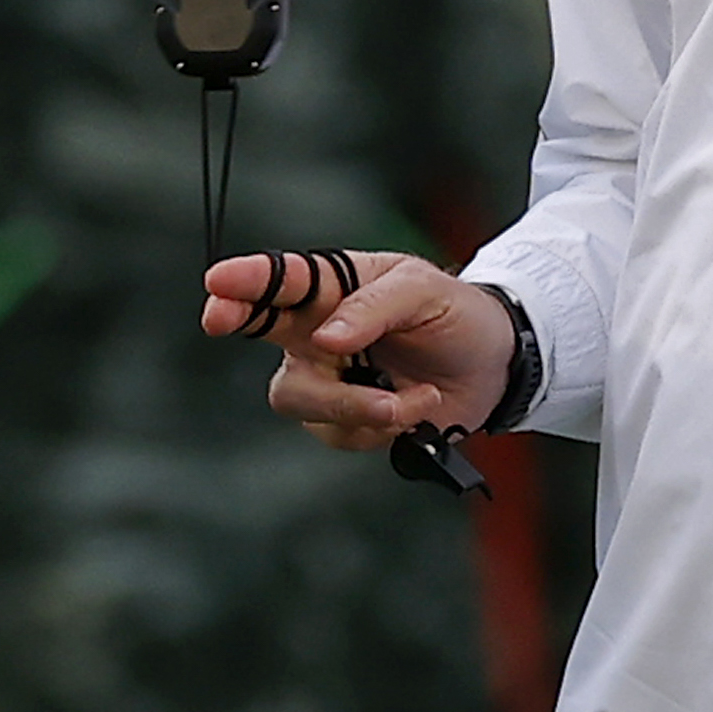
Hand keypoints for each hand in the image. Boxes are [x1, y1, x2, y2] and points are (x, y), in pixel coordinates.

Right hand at [200, 251, 515, 452]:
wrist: (494, 368)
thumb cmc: (457, 315)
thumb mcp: (426, 292)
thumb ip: (374, 308)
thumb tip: (324, 339)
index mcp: (338, 286)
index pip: (284, 279)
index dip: (247, 280)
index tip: (219, 283)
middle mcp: (318, 329)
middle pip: (259, 325)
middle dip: (237, 318)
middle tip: (220, 317)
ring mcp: (328, 377)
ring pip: (300, 397)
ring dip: (353, 404)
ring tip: (405, 400)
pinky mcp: (346, 420)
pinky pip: (337, 432)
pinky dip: (381, 426)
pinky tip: (415, 409)